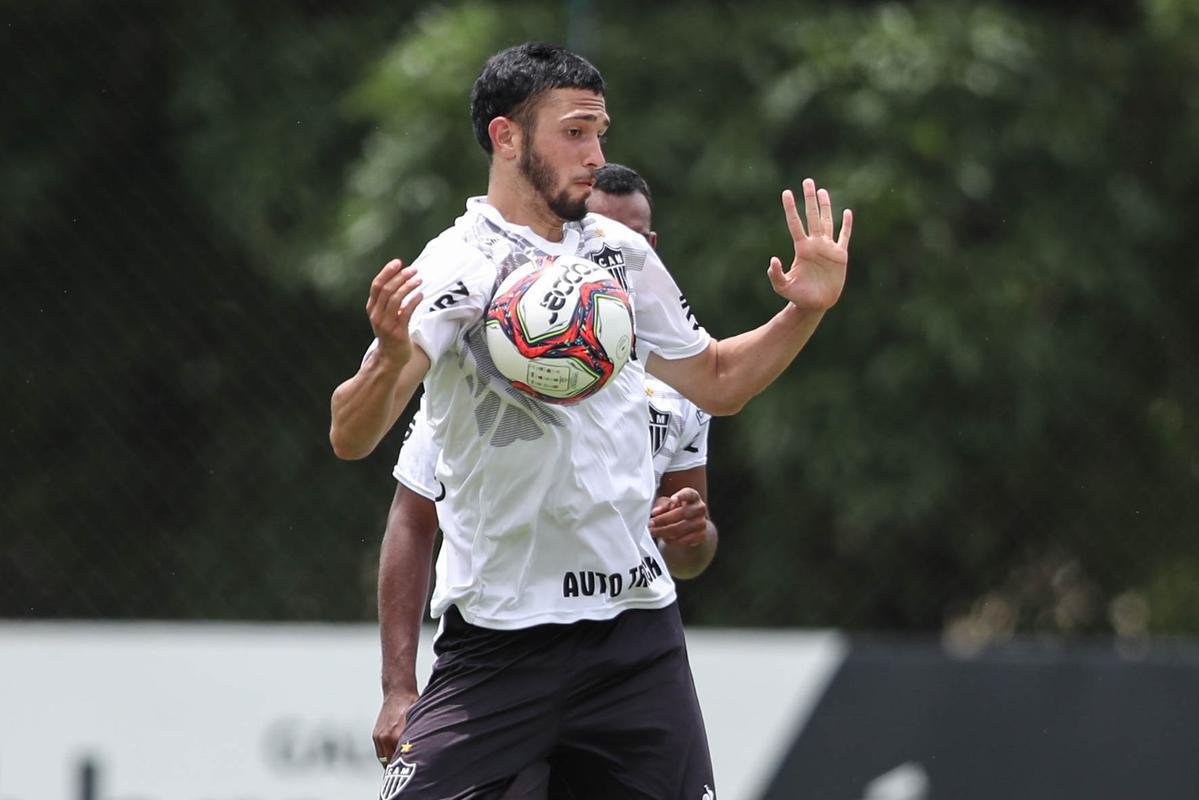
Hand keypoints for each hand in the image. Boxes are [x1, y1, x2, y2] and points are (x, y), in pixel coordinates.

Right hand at [367, 259, 423, 363]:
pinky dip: (413, 302)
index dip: (387, 272)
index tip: (398, 262)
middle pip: (386, 290)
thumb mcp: (384, 315)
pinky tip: (421, 295)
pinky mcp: (398, 332)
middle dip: (400, 277)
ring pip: (395, 299)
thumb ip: (388, 300)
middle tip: (413, 270)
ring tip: (419, 280)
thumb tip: (400, 279)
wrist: (390, 358)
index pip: (376, 285)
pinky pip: (405, 313)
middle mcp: (377, 315)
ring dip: (408, 287)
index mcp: (372, 308)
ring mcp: (386, 324)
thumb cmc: (390, 334)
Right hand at [372, 687, 418, 765]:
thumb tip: (421, 751)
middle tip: (406, 772)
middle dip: (397, 768)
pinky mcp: (376, 734)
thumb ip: (416, 737)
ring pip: (384, 759)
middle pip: (391, 762)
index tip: (411, 770)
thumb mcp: (418, 720)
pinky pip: (380, 752)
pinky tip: (394, 757)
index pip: (401, 758)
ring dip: (391, 763)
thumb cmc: (412, 705)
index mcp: (398, 734)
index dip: (405, 766)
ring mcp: (379, 736)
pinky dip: (386, 756)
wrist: (398, 692)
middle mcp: (386, 737)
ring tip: (399, 767)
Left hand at [649, 487, 708, 546]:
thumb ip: (662, 505)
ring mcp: (702, 523)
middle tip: (651, 523)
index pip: (689, 494)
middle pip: (682, 513)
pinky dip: (671, 540)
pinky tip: (663, 538)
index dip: (681, 496)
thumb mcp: (668, 504)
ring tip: (653, 532)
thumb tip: (655, 512)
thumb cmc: (676, 509)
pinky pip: (684, 540)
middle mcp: (700, 508)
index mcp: (693, 496)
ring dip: (664, 531)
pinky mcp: (701, 536)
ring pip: (681, 529)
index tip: (672, 499)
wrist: (690, 524)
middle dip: (664, 519)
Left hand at [767, 179, 852, 311]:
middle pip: (812, 216)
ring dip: (825, 206)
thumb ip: (776, 275)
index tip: (786, 193)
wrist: (815, 305)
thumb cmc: (798, 296)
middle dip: (809, 199)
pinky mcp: (840, 255)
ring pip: (827, 221)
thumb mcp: (783, 287)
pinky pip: (844, 236)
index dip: (791, 208)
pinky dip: (847, 225)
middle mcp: (814, 244)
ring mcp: (828, 248)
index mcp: (801, 249)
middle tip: (807, 180)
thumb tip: (773, 259)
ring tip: (821, 190)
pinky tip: (847, 212)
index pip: (795, 224)